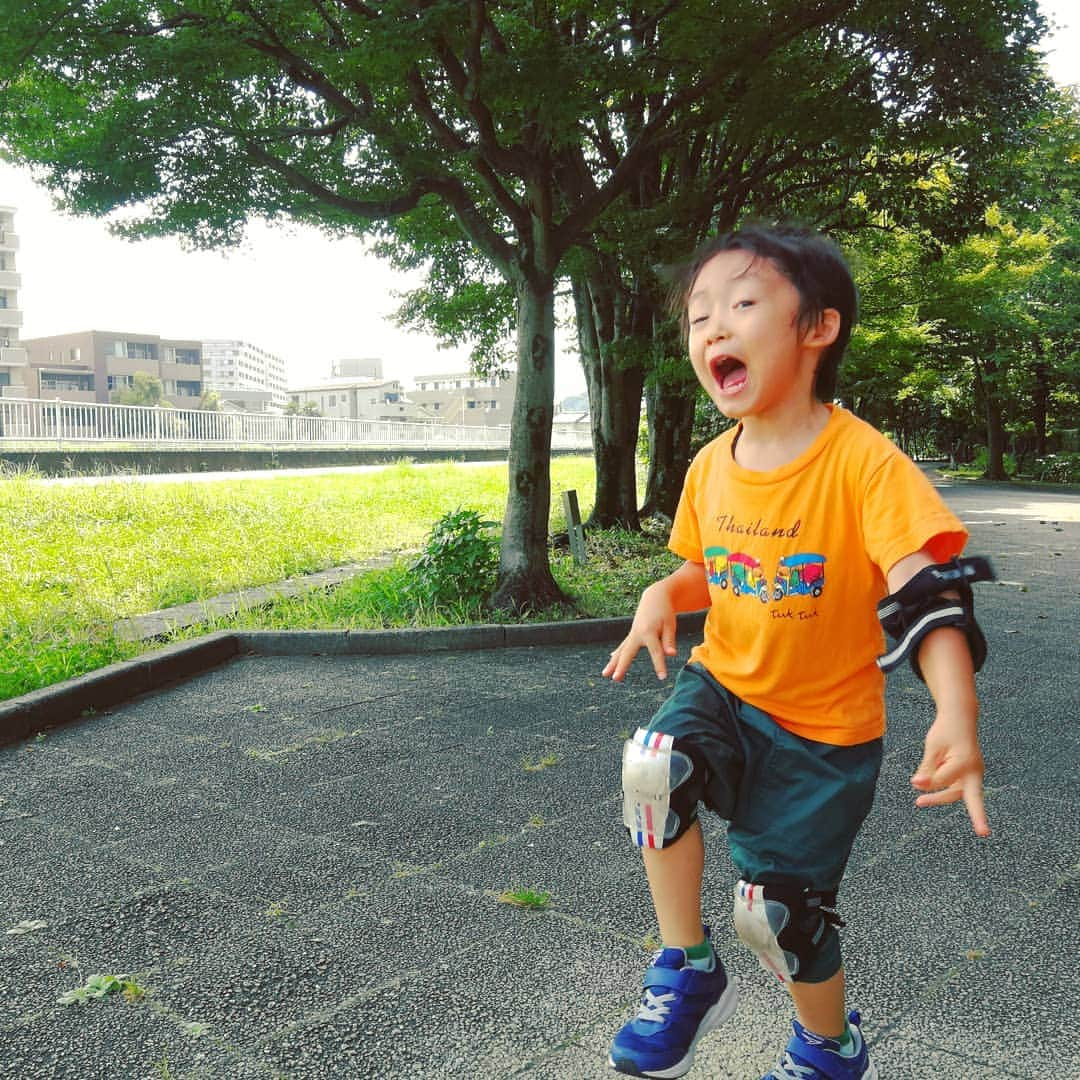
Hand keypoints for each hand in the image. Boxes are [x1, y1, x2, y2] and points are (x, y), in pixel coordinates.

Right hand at [602, 584, 677, 681]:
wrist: (655, 597)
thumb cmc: (665, 612)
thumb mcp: (670, 625)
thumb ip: (669, 640)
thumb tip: (671, 654)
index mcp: (649, 631)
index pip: (655, 651)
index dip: (659, 665)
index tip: (662, 677)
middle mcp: (637, 633)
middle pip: (628, 652)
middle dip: (621, 666)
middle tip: (615, 679)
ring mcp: (632, 633)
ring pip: (621, 650)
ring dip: (613, 662)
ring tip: (604, 674)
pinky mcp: (632, 633)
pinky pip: (622, 645)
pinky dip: (617, 653)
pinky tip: (611, 659)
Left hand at [911, 714, 989, 836]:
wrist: (960, 720)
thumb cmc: (945, 732)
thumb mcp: (933, 747)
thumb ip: (927, 768)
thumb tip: (917, 786)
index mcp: (965, 761)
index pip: (944, 778)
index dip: (927, 781)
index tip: (915, 783)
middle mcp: (974, 770)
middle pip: (973, 797)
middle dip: (979, 816)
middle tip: (984, 834)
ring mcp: (973, 775)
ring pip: (957, 794)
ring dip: (939, 797)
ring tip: (919, 802)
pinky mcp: (968, 777)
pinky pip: (954, 787)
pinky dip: (941, 787)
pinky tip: (927, 786)